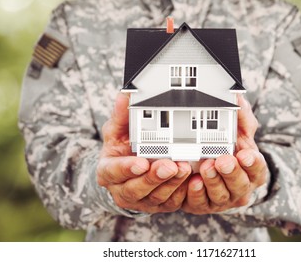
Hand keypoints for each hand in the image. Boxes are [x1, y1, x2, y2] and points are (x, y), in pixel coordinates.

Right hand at [97, 93, 191, 213]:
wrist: (128, 170)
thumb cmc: (122, 148)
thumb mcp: (117, 130)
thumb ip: (121, 115)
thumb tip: (125, 96)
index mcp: (108, 171)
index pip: (114, 172)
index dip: (127, 169)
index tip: (141, 162)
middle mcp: (122, 190)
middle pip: (136, 188)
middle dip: (154, 178)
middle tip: (170, 165)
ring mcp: (141, 200)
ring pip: (156, 197)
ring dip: (172, 184)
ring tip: (184, 169)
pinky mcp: (159, 204)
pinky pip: (171, 202)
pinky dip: (182, 192)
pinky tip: (192, 180)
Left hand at [182, 95, 267, 213]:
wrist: (204, 165)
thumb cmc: (227, 149)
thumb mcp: (237, 131)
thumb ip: (240, 115)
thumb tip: (237, 96)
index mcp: (252, 170)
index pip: (257, 168)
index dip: (252, 163)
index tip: (245, 154)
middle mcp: (240, 187)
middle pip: (240, 185)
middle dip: (231, 173)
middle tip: (222, 160)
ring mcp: (222, 198)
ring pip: (221, 195)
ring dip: (213, 182)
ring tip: (206, 168)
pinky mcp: (203, 204)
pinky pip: (201, 203)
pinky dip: (197, 194)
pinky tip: (192, 182)